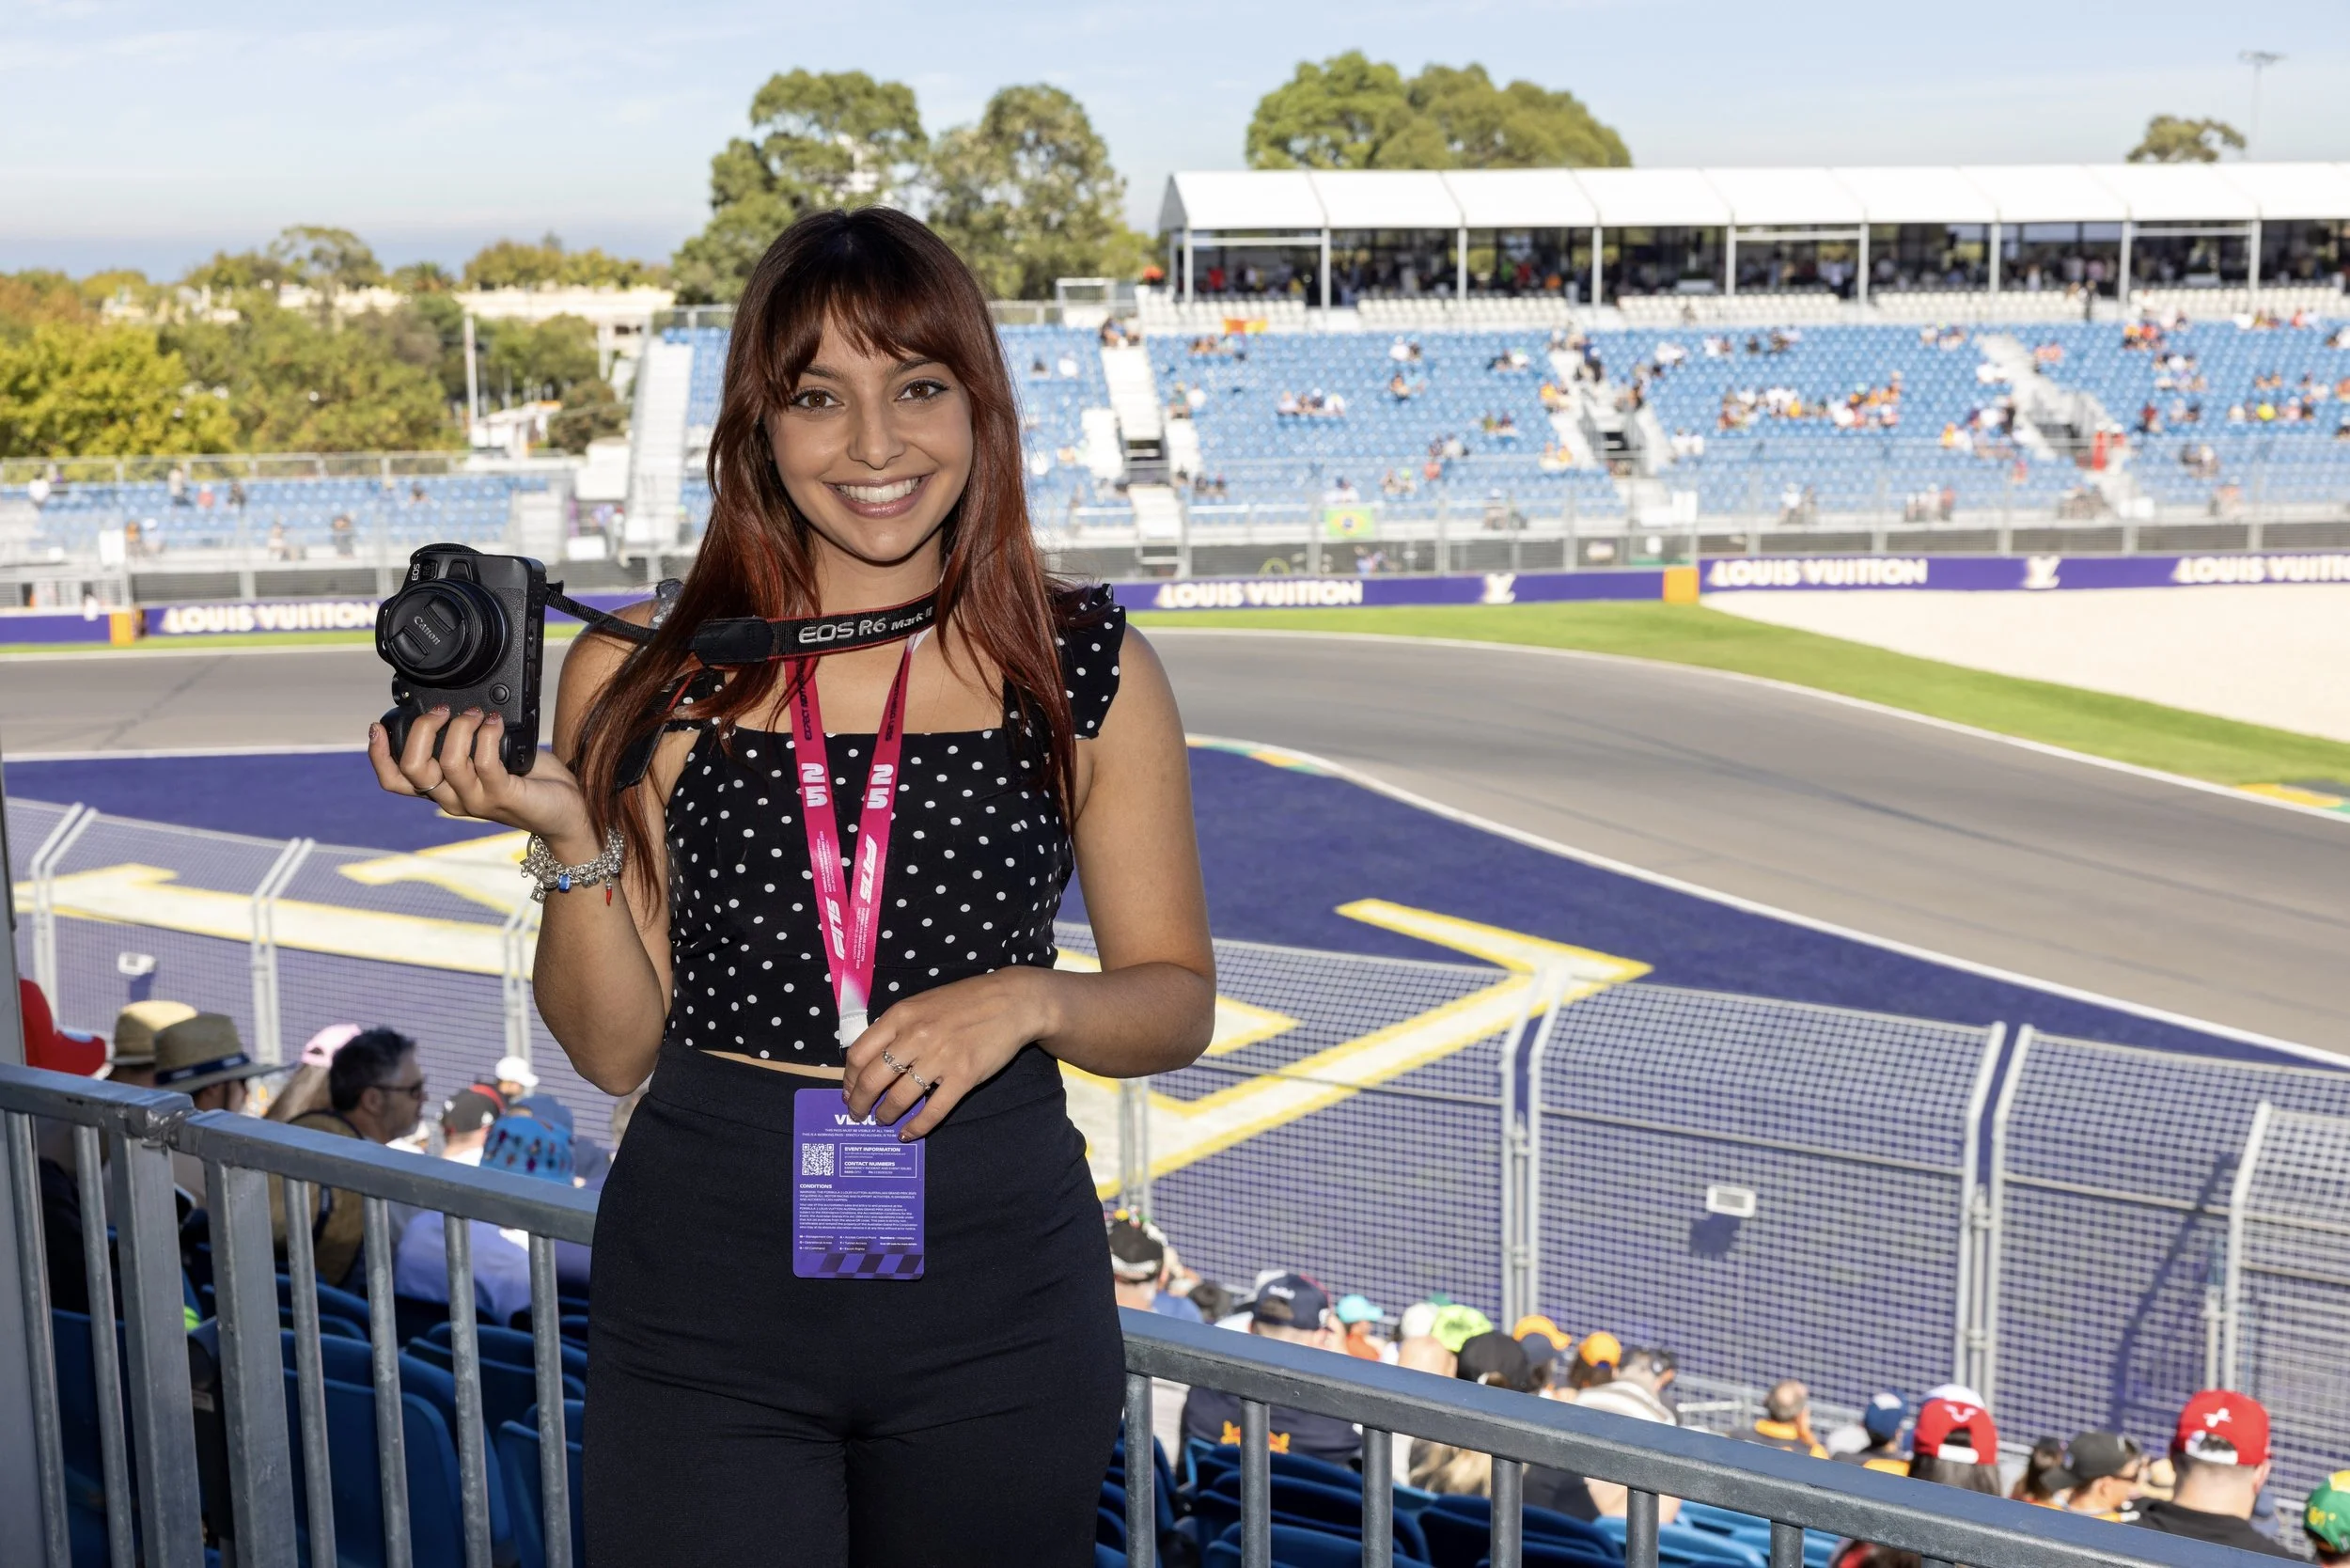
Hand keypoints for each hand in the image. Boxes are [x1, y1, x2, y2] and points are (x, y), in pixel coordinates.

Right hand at [367, 707, 593, 852]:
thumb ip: (466, 742)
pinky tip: (496, 723)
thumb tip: (454, 706)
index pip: (394, 781)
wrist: (566, 811)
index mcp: (443, 790)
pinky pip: (485, 762)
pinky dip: (488, 735)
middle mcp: (453, 799)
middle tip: (443, 709)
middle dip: (421, 729)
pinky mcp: (503, 797)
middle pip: (412, 769)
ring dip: (461, 727)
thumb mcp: (488, 758)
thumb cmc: (528, 781)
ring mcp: (477, 801)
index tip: (376, 726)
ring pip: (448, 762)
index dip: (378, 755)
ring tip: (479, 714)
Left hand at [840, 968, 1057, 1140]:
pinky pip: (933, 1110)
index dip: (849, 1078)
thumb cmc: (966, 1001)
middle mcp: (915, 1036)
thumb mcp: (922, 1003)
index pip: (859, 1054)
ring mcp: (940, 1058)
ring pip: (899, 1098)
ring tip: (883, 1120)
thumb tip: (873, 1058)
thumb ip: (898, 1027)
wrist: (1011, 1002)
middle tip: (858, 1113)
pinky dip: (916, 1127)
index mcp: (901, 1016)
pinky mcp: (964, 1076)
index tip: (849, 1090)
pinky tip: (908, 1133)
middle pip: (873, 1079)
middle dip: (859, 1103)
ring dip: (885, 1115)